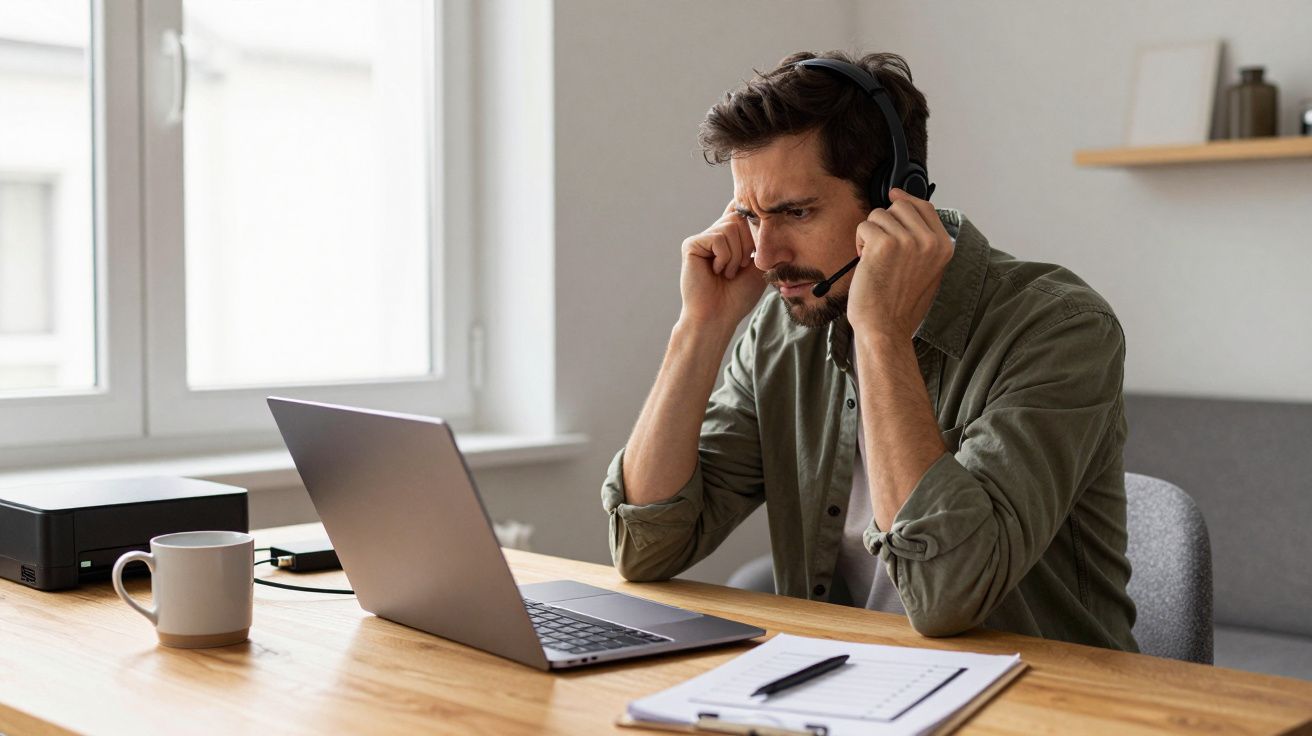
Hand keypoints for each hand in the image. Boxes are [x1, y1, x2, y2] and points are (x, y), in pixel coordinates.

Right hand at [678, 200, 765, 330]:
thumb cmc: (739, 295)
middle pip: (740, 217)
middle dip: (748, 245)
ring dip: (736, 255)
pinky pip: (718, 238)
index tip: (758, 240)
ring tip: (727, 273)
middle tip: (739, 267)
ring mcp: (703, 239)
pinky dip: (724, 258)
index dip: (753, 216)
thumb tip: (763, 212)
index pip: (742, 210)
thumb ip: (760, 237)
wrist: (719, 316)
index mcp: (730, 237)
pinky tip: (715, 271)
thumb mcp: (759, 263)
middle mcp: (715, 234)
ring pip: (731, 227)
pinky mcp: (692, 244)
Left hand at [847, 188, 953, 341]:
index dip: (906, 199)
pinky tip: (866, 263)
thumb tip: (903, 205)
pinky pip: (864, 226)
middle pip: (900, 205)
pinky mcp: (883, 244)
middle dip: (885, 223)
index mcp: (944, 247)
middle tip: (881, 250)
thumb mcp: (926, 270)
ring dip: (870, 234)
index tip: (894, 195)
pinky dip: (859, 243)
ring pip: (879, 214)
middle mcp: (929, 241)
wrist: (885, 328)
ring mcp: (908, 241)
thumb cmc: (899, 304)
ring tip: (875, 260)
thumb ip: (922, 241)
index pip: (925, 207)